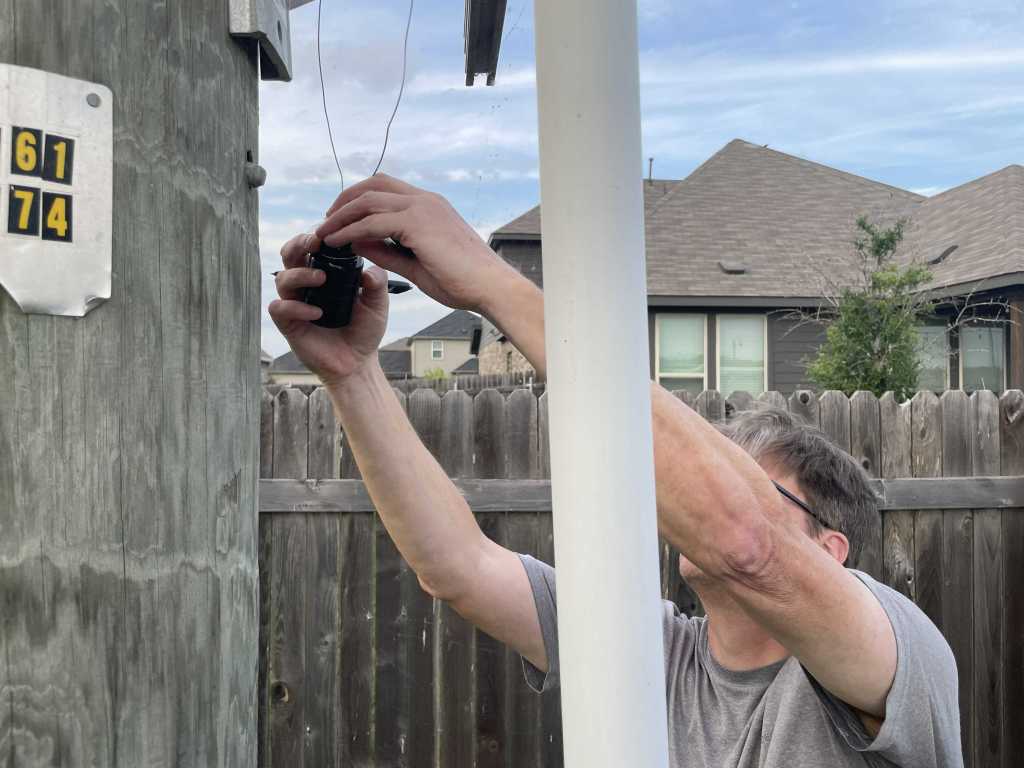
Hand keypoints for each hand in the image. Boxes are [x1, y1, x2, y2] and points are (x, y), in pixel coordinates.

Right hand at [268, 233, 388, 385]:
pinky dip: (295, 307)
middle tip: (315, 243)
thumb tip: (370, 271)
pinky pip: (280, 308)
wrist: (358, 361)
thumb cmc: (364, 328)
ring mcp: (295, 302)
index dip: (316, 235)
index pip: (312, 246)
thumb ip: (377, 284)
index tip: (329, 232)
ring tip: (321, 279)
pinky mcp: (289, 324)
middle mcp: (305, 284)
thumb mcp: (377, 303)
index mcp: (324, 272)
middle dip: (299, 244)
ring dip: (300, 274)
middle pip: (290, 254)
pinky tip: (316, 313)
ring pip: (282, 278)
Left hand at [314, 174, 516, 312]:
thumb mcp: (416, 263)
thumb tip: (357, 242)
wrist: (490, 287)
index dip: (359, 199)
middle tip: (326, 220)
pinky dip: (350, 230)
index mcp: (430, 206)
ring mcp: (422, 207)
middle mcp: (425, 200)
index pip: (387, 188)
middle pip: (373, 184)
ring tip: (323, 232)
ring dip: (341, 215)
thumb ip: (388, 250)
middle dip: (344, 200)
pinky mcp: (417, 223)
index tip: (341, 218)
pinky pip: (373, 222)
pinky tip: (336, 242)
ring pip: (368, 200)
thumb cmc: (462, 280)